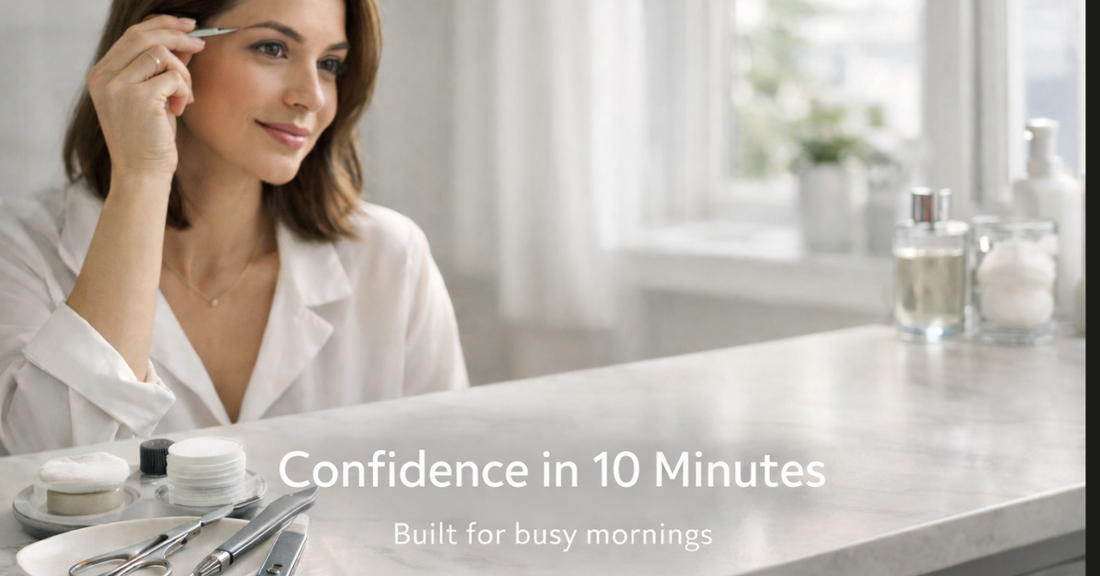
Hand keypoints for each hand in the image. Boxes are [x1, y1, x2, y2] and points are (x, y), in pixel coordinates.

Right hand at [86, 15, 206, 182]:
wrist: (141, 174)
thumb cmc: (148, 139)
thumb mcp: (150, 98)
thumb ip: (158, 70)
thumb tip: (182, 42)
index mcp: (100, 74)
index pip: (132, 34)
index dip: (161, 25)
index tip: (185, 25)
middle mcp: (103, 77)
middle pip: (144, 36)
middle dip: (177, 36)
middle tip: (201, 45)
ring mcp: (118, 86)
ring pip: (162, 55)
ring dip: (183, 74)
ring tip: (183, 98)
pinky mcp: (138, 97)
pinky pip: (174, 77)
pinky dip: (183, 91)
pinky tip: (178, 111)